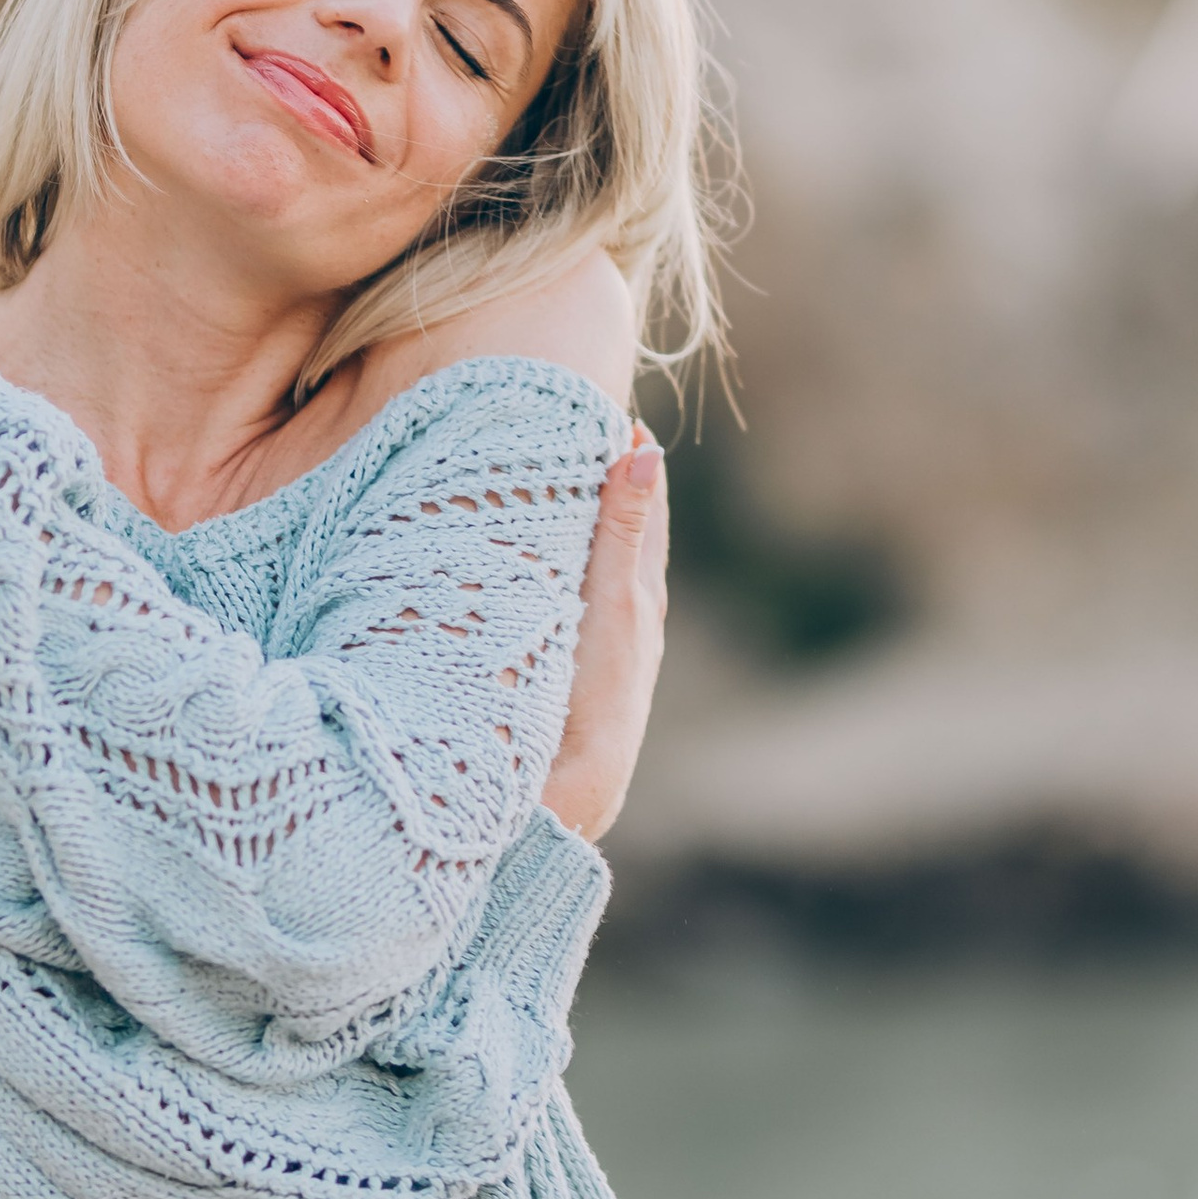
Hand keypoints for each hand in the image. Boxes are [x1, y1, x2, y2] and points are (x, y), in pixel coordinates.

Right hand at [543, 431, 668, 844]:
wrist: (580, 781)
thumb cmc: (598, 687)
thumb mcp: (612, 597)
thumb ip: (622, 527)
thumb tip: (645, 452)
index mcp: (641, 594)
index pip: (643, 512)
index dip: (634, 465)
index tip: (623, 418)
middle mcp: (632, 619)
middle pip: (629, 540)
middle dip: (615, 492)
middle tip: (595, 442)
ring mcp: (608, 648)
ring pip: (605, 574)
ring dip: (593, 534)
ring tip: (570, 495)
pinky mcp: (582, 672)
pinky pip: (583, 606)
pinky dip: (575, 575)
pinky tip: (552, 576)